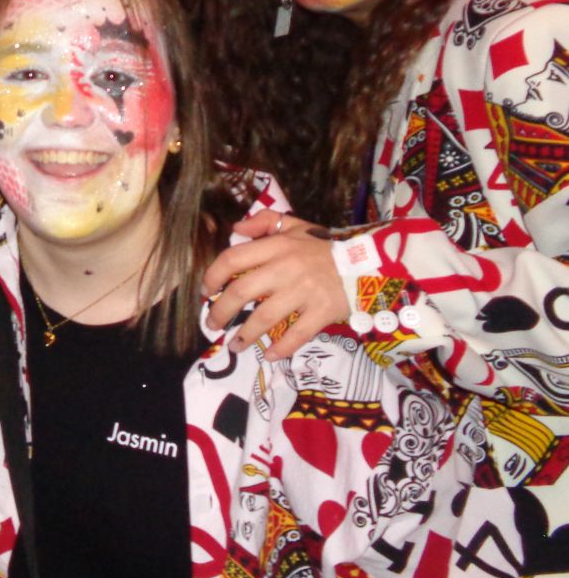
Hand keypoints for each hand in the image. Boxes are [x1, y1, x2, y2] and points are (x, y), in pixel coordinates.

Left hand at [202, 209, 349, 359]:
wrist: (371, 262)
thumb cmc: (327, 246)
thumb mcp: (297, 225)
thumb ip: (265, 222)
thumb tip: (236, 228)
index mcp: (277, 246)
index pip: (232, 259)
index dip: (212, 276)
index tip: (206, 290)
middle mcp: (285, 268)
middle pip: (240, 292)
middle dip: (220, 312)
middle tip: (212, 324)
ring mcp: (304, 292)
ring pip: (264, 317)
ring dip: (245, 335)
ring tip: (234, 346)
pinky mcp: (322, 312)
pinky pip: (297, 334)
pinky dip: (281, 348)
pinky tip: (270, 355)